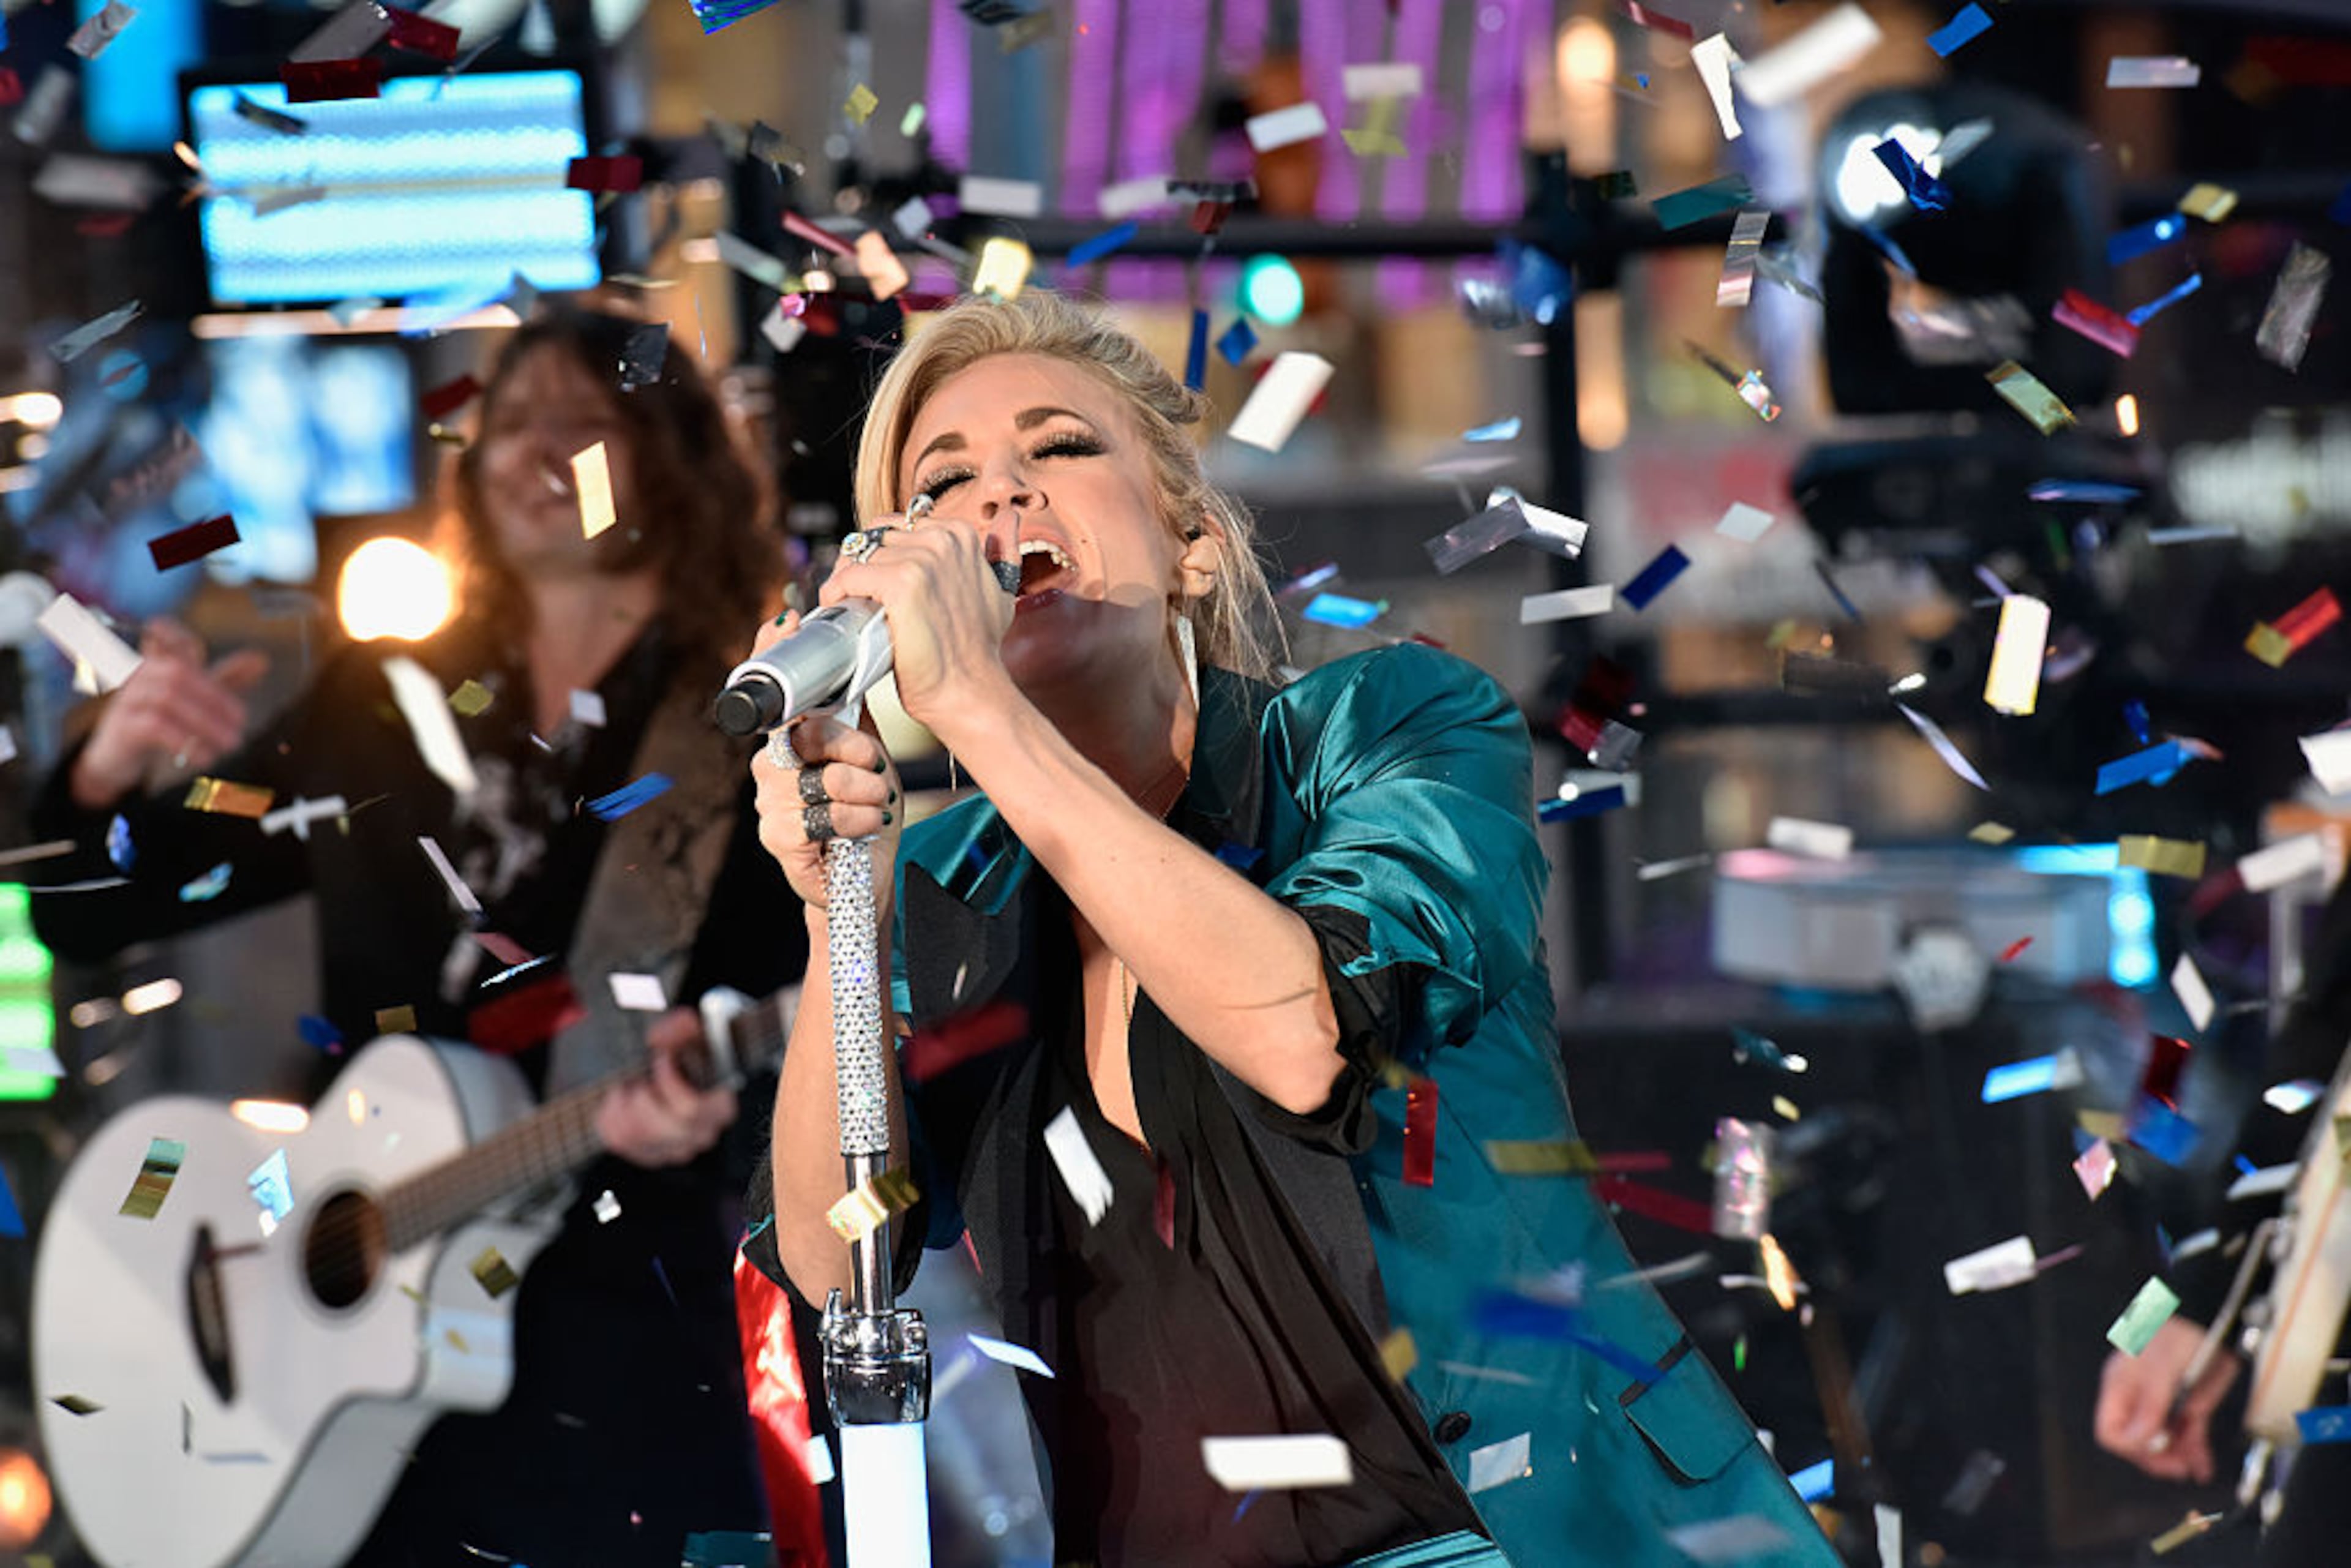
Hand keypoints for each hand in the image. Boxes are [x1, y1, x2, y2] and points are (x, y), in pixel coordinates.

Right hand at [70, 618, 268, 809]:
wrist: (118, 761)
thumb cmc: (159, 723)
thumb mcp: (194, 700)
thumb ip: (224, 680)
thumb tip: (261, 659)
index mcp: (157, 665)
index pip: (169, 641)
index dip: (179, 635)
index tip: (205, 648)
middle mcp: (139, 676)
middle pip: (178, 672)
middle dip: (216, 697)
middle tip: (241, 722)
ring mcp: (128, 699)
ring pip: (168, 697)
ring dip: (206, 722)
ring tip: (231, 743)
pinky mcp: (122, 726)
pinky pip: (154, 725)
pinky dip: (184, 740)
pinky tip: (205, 757)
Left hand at [594, 1007, 737, 1166]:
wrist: (674, 1071)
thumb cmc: (686, 1052)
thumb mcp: (687, 1034)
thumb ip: (684, 1027)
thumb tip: (684, 1023)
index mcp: (719, 1108)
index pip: (691, 1108)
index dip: (667, 1082)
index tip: (658, 1057)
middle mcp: (701, 1135)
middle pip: (660, 1126)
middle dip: (641, 1096)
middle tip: (639, 1075)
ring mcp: (674, 1150)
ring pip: (635, 1135)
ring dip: (624, 1104)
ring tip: (630, 1083)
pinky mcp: (647, 1155)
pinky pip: (617, 1141)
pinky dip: (610, 1116)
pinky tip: (621, 1098)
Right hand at [746, 610, 901, 912]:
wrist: (865, 876)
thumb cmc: (864, 812)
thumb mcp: (868, 756)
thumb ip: (854, 715)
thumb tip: (855, 662)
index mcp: (790, 740)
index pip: (777, 693)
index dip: (773, 654)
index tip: (786, 622)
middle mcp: (770, 765)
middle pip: (810, 734)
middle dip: (857, 751)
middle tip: (875, 770)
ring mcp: (770, 801)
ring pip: (826, 778)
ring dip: (866, 793)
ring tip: (874, 804)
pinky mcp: (778, 837)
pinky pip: (827, 815)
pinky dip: (859, 821)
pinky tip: (864, 827)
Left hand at [818, 509, 1016, 740]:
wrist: (969, 689)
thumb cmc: (979, 648)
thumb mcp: (1001, 589)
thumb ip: (1003, 549)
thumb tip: (1009, 515)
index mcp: (960, 533)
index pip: (894, 528)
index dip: (880, 558)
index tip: (878, 589)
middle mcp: (943, 539)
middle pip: (871, 539)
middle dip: (859, 568)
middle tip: (859, 601)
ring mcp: (923, 559)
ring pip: (857, 558)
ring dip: (846, 584)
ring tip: (853, 611)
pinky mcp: (900, 582)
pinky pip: (848, 577)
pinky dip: (835, 594)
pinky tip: (841, 611)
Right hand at [2095, 1315, 2239, 1482]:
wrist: (2210, 1321)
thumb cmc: (2173, 1335)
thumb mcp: (2159, 1371)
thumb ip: (2149, 1406)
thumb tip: (2140, 1441)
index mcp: (2121, 1389)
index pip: (2111, 1431)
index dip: (2130, 1445)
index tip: (2153, 1449)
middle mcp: (2140, 1402)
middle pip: (2139, 1443)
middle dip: (2157, 1458)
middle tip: (2177, 1467)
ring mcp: (2165, 1406)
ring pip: (2167, 1445)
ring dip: (2179, 1459)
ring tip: (2192, 1467)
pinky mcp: (2189, 1407)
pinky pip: (2189, 1438)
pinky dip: (2196, 1454)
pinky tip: (2202, 1466)